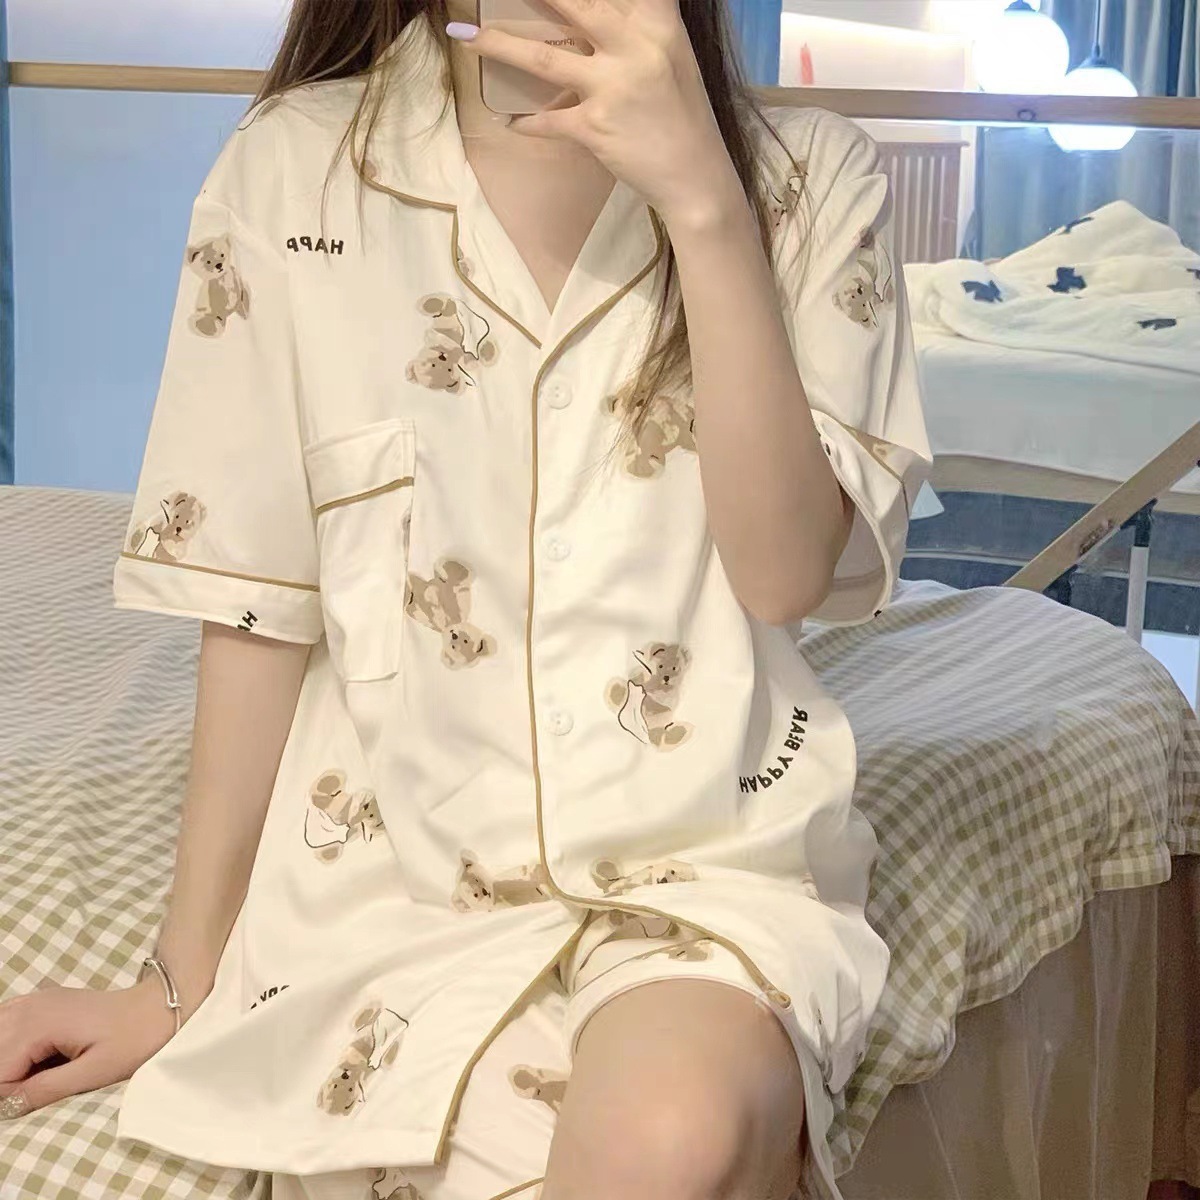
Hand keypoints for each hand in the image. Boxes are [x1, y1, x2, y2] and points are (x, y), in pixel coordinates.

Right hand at [0, 979, 181, 1119]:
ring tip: (35, 1075)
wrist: (160, 1007)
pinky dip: (8, 1043)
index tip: (36, 1100)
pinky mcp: (42, 1001)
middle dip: (8, 1079)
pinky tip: (28, 1058)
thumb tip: (7, 1107)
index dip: (12, 1095)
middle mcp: (30, 1007)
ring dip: (7, 1061)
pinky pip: (5, 1021)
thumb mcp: (93, 1074)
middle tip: (36, 1090)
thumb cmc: (134, 1040)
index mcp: (39, 1024)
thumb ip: (45, 1090)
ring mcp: (35, 1000)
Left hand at [448, 0, 743, 227]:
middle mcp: (636, 47)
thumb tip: (591, 14)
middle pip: (576, 5)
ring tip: (464, 33)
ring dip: (498, 44)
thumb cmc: (682, 116)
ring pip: (544, 59)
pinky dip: (529, 123)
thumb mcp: (671, 57)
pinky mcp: (596, 127)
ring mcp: (614, 88)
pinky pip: (549, 121)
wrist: (696, 177)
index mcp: (659, 25)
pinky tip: (512, 122)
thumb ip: (639, 27)